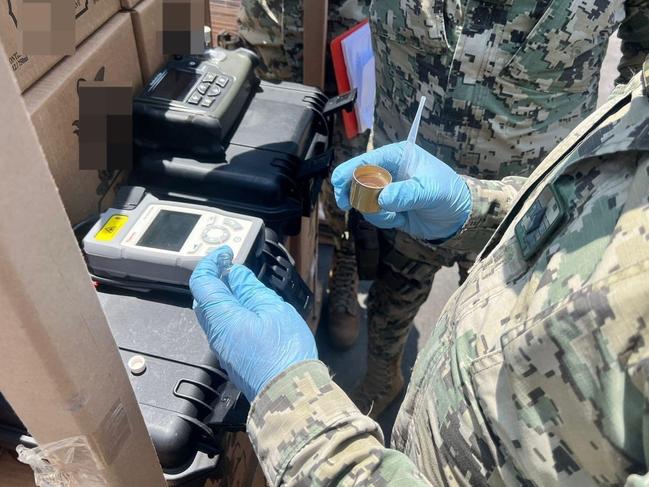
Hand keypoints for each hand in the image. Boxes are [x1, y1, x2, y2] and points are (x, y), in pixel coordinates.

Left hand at [190, 246, 317, 401]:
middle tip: (233, 266)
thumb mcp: (272, 309)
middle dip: (215, 278)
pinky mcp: (233, 357)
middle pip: (204, 298)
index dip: (210, 262)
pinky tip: (251, 309)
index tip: (224, 253)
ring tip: (245, 285)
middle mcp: (216, 332)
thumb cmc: (284, 352)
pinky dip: (232, 311)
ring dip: (225, 295)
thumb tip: (236, 274)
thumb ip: (250, 289)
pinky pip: (225, 327)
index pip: (202, 282)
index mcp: (221, 316)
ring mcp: (223, 347)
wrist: (290, 394)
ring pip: (214, 314)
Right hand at [332, 142, 471, 239]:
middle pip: (357, 179)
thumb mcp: (430, 190)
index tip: (337, 181)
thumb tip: (381, 199)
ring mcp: (386, 190)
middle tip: (346, 204)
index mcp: (398, 156)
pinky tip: (398, 220)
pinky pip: (373, 214)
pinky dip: (382, 220)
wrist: (458, 216)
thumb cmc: (448, 193)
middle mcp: (388, 171)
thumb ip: (406, 193)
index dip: (349, 169)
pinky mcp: (387, 207)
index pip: (368, 160)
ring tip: (393, 215)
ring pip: (363, 200)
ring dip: (373, 211)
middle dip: (353, 193)